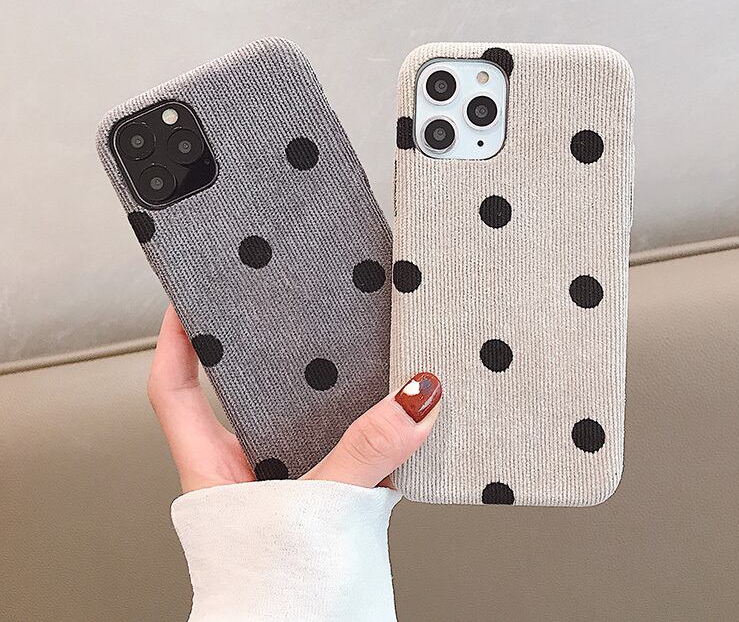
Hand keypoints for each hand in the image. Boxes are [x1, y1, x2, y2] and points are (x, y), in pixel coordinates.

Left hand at [148, 306, 441, 492]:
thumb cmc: (277, 594)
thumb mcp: (320, 507)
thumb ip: (365, 452)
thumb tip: (411, 402)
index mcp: (215, 468)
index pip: (176, 390)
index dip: (175, 341)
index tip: (187, 298)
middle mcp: (245, 471)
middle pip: (238, 393)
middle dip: (259, 351)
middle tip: (280, 307)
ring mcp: (283, 484)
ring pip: (295, 420)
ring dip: (319, 389)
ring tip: (344, 346)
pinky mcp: (321, 497)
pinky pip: (339, 445)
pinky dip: (362, 426)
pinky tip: (388, 410)